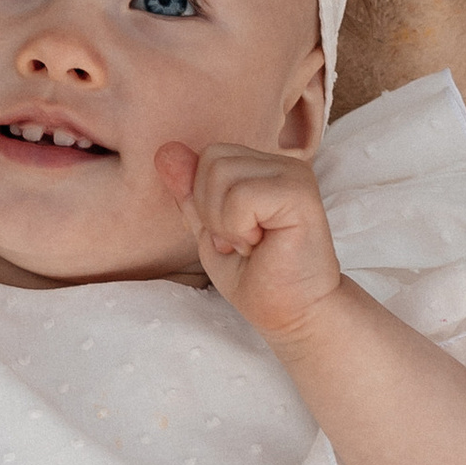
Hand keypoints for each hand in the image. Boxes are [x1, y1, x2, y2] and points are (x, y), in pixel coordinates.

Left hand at [156, 139, 344, 346]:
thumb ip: (190, 192)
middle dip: (211, 210)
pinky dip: (238, 229)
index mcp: (262, 168)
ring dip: (225, 223)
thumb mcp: (209, 231)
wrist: (294, 314)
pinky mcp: (300, 192)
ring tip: (253, 244)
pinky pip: (240, 196)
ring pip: (220, 174)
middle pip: (211, 160)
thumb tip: (165, 150)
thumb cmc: (257, 278)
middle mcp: (280, 163)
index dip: (204, 201)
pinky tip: (262, 245)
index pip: (207, 156)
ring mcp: (293, 174)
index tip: (230, 237)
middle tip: (242, 242)